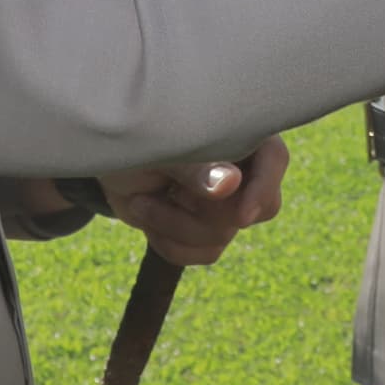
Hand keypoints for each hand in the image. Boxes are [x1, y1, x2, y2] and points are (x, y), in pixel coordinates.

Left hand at [101, 136, 290, 266]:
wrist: (110, 163)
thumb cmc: (137, 138)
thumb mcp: (160, 147)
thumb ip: (195, 165)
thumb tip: (229, 184)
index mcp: (240, 132)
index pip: (275, 159)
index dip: (263, 188)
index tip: (240, 216)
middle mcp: (242, 167)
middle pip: (252, 209)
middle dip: (202, 211)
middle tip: (168, 191)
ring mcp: (229, 200)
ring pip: (223, 235)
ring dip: (174, 225)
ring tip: (143, 201)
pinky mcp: (211, 229)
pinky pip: (208, 253)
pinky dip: (171, 244)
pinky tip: (150, 218)